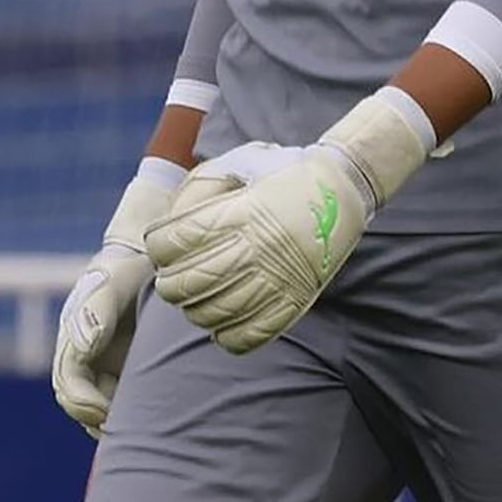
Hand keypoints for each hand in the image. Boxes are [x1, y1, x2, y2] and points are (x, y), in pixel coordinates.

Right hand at [52, 163, 183, 435]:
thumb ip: (95, 313)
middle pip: (80, 404)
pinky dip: (135, 415)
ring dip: (116, 423)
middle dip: (97, 422)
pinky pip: (125, 403)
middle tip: (127, 434)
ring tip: (147, 433)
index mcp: (74, 340)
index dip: (82, 403)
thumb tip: (83, 347)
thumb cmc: (130, 269)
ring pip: (101, 409)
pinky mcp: (130, 371)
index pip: (68, 384)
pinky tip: (161, 420)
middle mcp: (85, 358)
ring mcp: (106, 366)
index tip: (104, 413)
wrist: (153, 260)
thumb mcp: (112, 284)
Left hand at [145, 90, 432, 354]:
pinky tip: (221, 326)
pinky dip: (228, 337)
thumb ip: (202, 187)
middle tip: (171, 279)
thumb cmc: (283, 173)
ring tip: (195, 300)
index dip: (158, 247)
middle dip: (169, 284)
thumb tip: (171, 222)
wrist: (343, 185)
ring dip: (194, 311)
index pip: (175, 242)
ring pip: (215, 312)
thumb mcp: (241, 163)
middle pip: (188, 282)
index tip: (161, 246)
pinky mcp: (296, 299)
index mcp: (238, 212)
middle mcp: (255, 247)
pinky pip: (253, 334)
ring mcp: (277, 277)